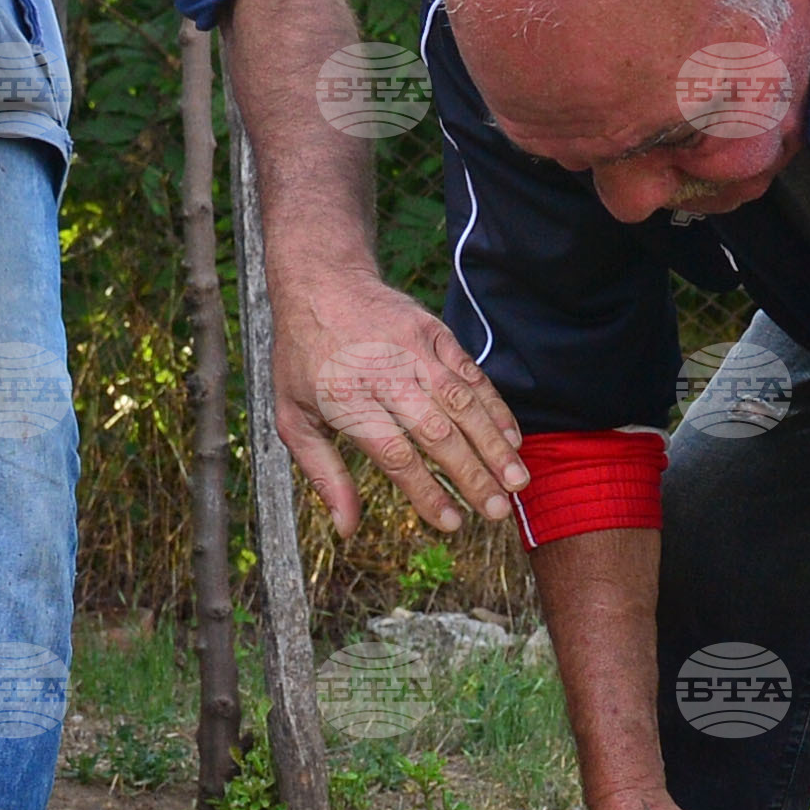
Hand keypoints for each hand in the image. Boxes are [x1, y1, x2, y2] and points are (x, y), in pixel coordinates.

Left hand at [270, 264, 524, 538]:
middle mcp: (386, 374)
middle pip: (437, 431)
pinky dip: (496, 407)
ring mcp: (415, 350)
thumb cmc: (304, 358)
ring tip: (516, 482)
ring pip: (463, 402)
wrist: (321, 282)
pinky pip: (472, 374)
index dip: (426, 492)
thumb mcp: (293, 417)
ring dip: (494, 445)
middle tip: (496, 513)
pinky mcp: (435, 333)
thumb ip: (323, 474)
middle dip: (472, 475)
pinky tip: (512, 438)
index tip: (451, 523)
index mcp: (347, 399)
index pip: (395, 454)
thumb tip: (346, 528)